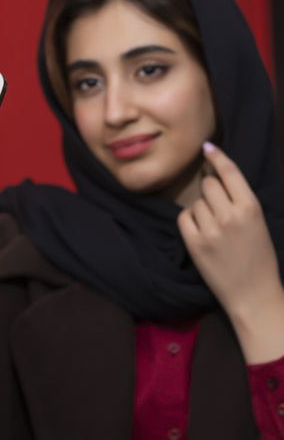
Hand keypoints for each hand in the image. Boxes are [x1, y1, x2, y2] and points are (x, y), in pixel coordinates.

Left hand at [177, 142, 282, 317]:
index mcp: (251, 208)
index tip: (206, 146)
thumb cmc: (259, 258)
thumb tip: (216, 179)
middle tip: (217, 209)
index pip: (230, 172)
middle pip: (208, 184)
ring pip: (195, 202)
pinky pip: (184, 218)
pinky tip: (200, 233)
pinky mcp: (195, 244)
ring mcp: (211, 230)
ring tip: (213, 228)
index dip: (217, 156)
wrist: (254, 295)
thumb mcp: (258, 223)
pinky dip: (189, 222)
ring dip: (200, 210)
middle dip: (210, 192)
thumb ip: (239, 201)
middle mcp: (230, 215)